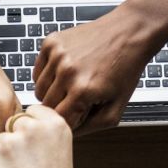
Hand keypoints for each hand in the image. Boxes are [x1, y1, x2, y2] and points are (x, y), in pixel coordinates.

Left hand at [0, 105, 78, 167]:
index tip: (33, 147)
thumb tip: (20, 128)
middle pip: (11, 126)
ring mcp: (9, 142)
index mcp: (55, 125)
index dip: (28, 132)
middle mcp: (32, 128)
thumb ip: (42, 137)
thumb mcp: (59, 156)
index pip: (31, 112)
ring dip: (0, 160)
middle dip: (13, 144)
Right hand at [33, 6, 155, 133]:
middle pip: (46, 107)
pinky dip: (47, 76)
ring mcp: (57, 55)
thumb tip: (68, 135)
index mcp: (82, 91)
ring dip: (52, 93)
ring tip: (71, 85)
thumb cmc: (125, 69)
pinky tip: (65, 72)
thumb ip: (90, 128)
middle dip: (60, 107)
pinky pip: (37, 72)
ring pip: (39, 90)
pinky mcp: (51, 43)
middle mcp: (66, 71)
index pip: (58, 121)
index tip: (80, 115)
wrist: (129, 32)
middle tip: (78, 99)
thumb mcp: (116, 109)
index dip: (69, 121)